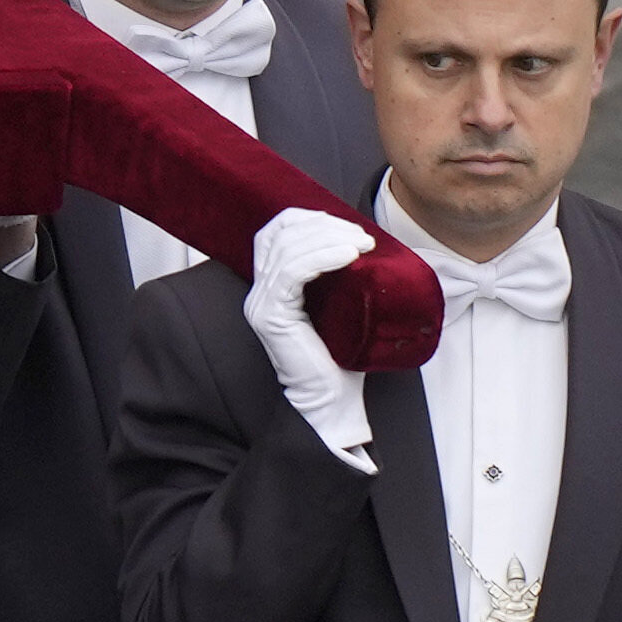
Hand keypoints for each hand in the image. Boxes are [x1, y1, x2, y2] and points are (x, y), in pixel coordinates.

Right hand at [241, 205, 377, 468]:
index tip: (345, 224)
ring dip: (330, 238)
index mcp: (270, 285)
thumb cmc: (340, 359)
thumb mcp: (340, 306)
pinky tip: (349, 256)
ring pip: (289, 248)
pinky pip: (293, 272)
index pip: (276, 231)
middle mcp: (258, 291)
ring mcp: (262, 303)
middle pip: (283, 233)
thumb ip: (337, 276)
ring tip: (363, 245)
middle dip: (326, 225)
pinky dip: (323, 257)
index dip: (308, 218)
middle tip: (364, 236)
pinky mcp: (272, 316)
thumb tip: (363, 240)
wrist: (331, 402)